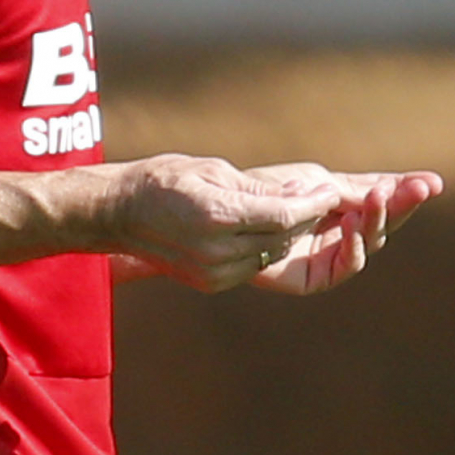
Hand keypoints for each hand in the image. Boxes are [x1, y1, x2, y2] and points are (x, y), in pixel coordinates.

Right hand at [100, 155, 348, 291]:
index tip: (334, 191)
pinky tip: (277, 229)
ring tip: (305, 210)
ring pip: (273, 253)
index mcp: (216, 217)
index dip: (313, 204)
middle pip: (283, 238)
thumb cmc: (166, 180)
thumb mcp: (214, 171)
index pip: (282, 216)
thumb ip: (260, 189)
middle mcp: (216, 252)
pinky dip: (271, 246)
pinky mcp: (213, 283)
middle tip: (328, 198)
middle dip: (309, 218)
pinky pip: (256, 264)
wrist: (120, 213)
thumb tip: (302, 194)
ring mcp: (214, 273)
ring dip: (293, 234)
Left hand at [244, 167, 443, 295]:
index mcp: (342, 203)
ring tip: (379, 197)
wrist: (222, 211)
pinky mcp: (312, 277)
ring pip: (369, 243)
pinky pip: (343, 267)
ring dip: (379, 220)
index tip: (433, 183)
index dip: (407, 192)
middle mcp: (339, 230)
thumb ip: (355, 190)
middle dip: (402, 205)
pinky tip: (354, 224)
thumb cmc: (263, 191)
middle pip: (383, 222)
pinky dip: (354, 247)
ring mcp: (327, 254)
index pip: (383, 199)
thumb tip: (403, 185)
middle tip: (421, 189)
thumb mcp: (316, 182)